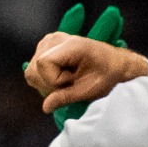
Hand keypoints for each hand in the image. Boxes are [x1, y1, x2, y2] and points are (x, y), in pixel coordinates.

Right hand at [25, 33, 147, 114]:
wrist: (116, 65)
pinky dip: (45, 79)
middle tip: (72, 83)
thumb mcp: (89, 89)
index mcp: (70, 44)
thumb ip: (65, 97)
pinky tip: (62, 77)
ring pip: (31, 71)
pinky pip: (33, 70)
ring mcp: (48, 42)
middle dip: (49, 84)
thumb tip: (45, 107)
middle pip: (34, 69)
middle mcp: (55, 39)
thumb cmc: (108, 76)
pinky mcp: (45, 48)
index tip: (73, 82)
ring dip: (47, 82)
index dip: (54, 81)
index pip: (43, 64)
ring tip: (68, 79)